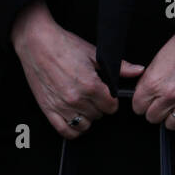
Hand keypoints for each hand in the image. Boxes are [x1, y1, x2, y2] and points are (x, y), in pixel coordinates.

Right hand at [10, 0, 143, 137]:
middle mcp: (76, 99)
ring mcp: (61, 106)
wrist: (36, 42)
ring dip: (87, 116)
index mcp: (90, 85)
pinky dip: (73, 129)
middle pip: (99, 116)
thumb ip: (119, 66)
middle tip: (92, 94)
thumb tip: (138, 71)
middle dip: (99, 106)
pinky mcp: (48, 110)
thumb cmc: (63, 45)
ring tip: (83, 103)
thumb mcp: (93, 53)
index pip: (112, 107)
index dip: (111, 100)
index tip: (106, 93)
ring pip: (85, 125)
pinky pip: (65, 131)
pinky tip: (75, 118)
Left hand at [132, 28, 174, 127]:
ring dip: (172, 115)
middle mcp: (169, 95)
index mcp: (153, 83)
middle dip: (155, 111)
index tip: (146, 100)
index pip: (138, 108)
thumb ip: (147, 81)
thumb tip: (143, 95)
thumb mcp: (156, 61)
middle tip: (160, 101)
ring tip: (174, 104)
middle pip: (153, 119)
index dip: (141, 103)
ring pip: (172, 124)